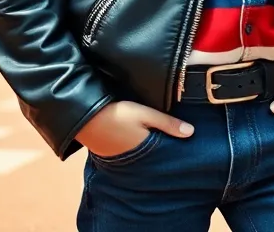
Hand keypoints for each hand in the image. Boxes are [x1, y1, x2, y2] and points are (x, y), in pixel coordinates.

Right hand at [77, 100, 192, 157]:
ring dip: (151, 151)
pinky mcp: (111, 153)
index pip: (166, 155)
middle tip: (178, 147)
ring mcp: (121, 157)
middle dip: (165, 153)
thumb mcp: (145, 115)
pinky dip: (138, 149)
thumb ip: (168, 123)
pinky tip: (142, 142)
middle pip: (155, 157)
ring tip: (161, 144)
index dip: (176, 150)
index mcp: (145, 150)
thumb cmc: (117, 114)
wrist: (83, 117)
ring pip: (143, 155)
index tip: (188, 149)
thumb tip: (191, 132)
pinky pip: (131, 153)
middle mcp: (134, 159)